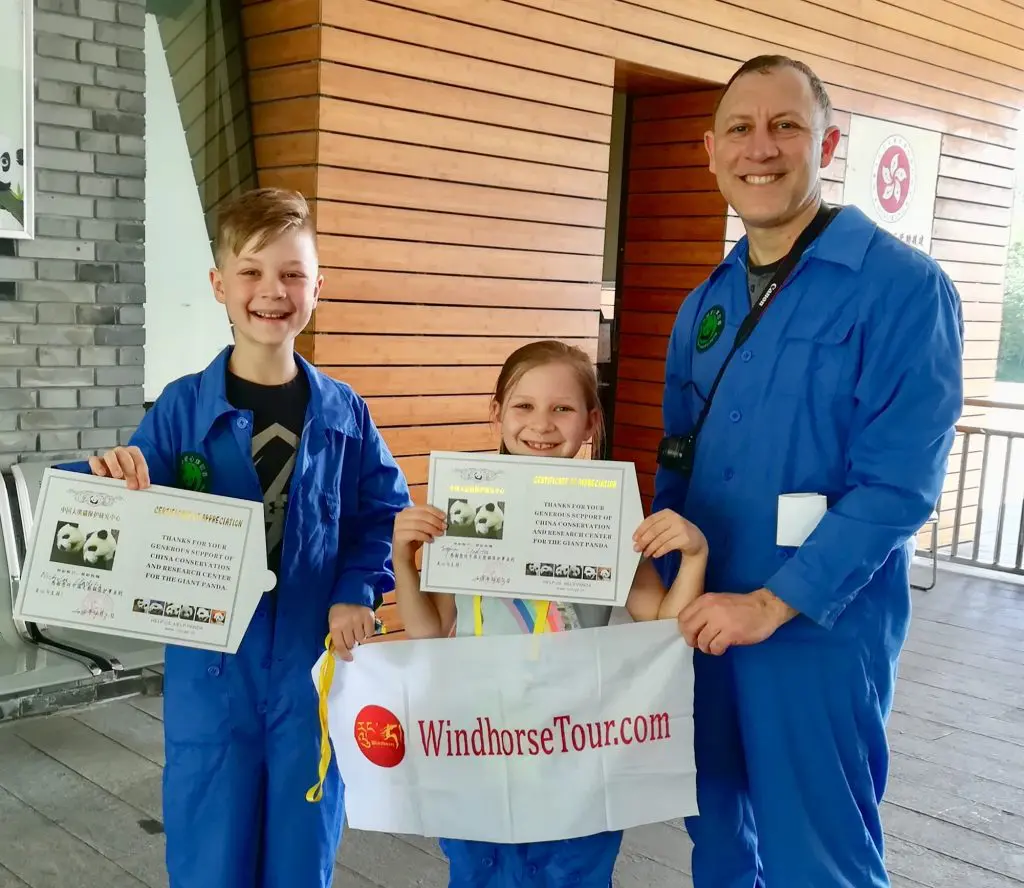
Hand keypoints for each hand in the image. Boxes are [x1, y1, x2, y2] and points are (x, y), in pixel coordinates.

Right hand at [88, 446, 149, 489]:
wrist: (110, 480)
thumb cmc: (125, 478)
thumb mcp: (133, 480)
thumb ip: (138, 481)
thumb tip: (143, 487)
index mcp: (132, 454)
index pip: (139, 460)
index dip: (143, 473)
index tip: (144, 485)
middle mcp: (120, 452)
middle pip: (125, 457)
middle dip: (130, 472)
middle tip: (132, 486)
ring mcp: (107, 456)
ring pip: (110, 455)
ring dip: (114, 465)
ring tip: (118, 476)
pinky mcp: (96, 462)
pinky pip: (94, 460)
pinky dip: (97, 466)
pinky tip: (102, 474)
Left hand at [328, 603, 375, 661]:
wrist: (349, 595)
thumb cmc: (339, 612)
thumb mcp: (333, 623)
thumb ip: (337, 637)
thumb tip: (343, 653)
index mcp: (335, 626)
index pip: (340, 645)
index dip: (344, 654)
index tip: (349, 658)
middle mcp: (347, 623)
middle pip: (351, 643)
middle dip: (351, 642)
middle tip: (350, 636)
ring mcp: (358, 619)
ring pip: (361, 639)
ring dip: (359, 636)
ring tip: (356, 628)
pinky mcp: (368, 616)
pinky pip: (370, 633)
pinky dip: (367, 631)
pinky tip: (363, 626)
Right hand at [392, 505, 445, 562]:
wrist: (403, 554)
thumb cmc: (414, 539)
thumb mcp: (422, 527)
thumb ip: (429, 521)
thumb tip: (442, 519)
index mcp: (407, 511)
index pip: (422, 507)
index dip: (434, 511)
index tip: (444, 517)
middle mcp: (401, 516)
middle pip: (421, 515)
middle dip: (435, 521)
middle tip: (444, 527)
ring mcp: (398, 526)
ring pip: (418, 524)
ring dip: (431, 529)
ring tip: (439, 534)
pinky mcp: (399, 536)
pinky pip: (415, 534)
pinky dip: (425, 536)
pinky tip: (430, 540)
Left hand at [633, 509, 706, 559]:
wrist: (697, 540)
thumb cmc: (678, 532)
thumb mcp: (666, 526)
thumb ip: (654, 528)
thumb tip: (638, 538)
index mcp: (667, 513)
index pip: (650, 520)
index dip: (640, 530)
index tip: (634, 538)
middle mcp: (675, 518)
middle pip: (654, 530)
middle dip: (643, 540)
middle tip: (637, 548)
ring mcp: (681, 528)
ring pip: (660, 539)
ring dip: (650, 548)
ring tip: (646, 553)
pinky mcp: (685, 538)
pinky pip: (668, 546)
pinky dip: (659, 551)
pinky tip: (655, 554)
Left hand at [678, 589, 796, 654]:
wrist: (766, 607)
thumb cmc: (743, 606)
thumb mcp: (719, 601)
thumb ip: (704, 611)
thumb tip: (691, 628)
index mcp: (705, 600)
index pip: (683, 617)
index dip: (685, 629)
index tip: (692, 635)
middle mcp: (710, 609)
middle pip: (688, 629)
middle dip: (691, 640)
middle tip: (700, 644)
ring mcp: (720, 621)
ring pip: (701, 641)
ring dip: (706, 648)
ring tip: (714, 647)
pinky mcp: (731, 633)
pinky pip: (715, 647)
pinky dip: (716, 651)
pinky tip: (722, 648)